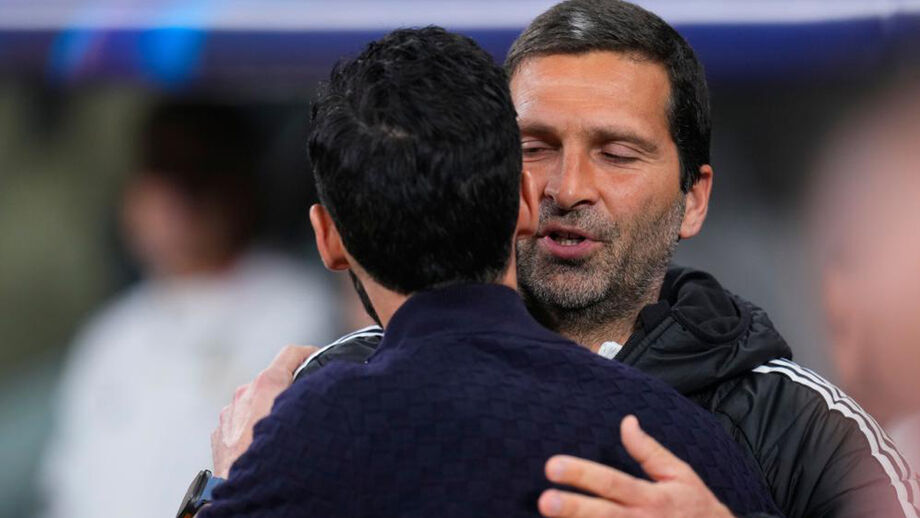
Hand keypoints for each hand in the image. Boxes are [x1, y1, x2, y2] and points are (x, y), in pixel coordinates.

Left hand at [211, 345, 317, 477]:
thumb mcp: (302, 424)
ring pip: (256, 403)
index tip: (320, 358)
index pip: (290, 354)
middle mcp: (243, 394)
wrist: (242, 498)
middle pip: (273, 380)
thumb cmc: (269, 463)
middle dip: (289, 389)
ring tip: (286, 432)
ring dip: (270, 411)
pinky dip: (254, 428)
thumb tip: (328, 396)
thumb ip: (310, 403)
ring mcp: (229, 414)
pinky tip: (266, 447)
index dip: (309, 353)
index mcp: (264, 386)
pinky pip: (241, 422)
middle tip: (307, 404)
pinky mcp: (219, 433)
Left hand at [538, 415, 734, 517]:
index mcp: (652, 498)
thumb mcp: (679, 475)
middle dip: (572, 509)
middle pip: (602, 515)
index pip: (612, 482)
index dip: (582, 474)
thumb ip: (648, 451)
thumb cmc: (696, 507)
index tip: (551, 466)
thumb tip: (626, 422)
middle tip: (545, 500)